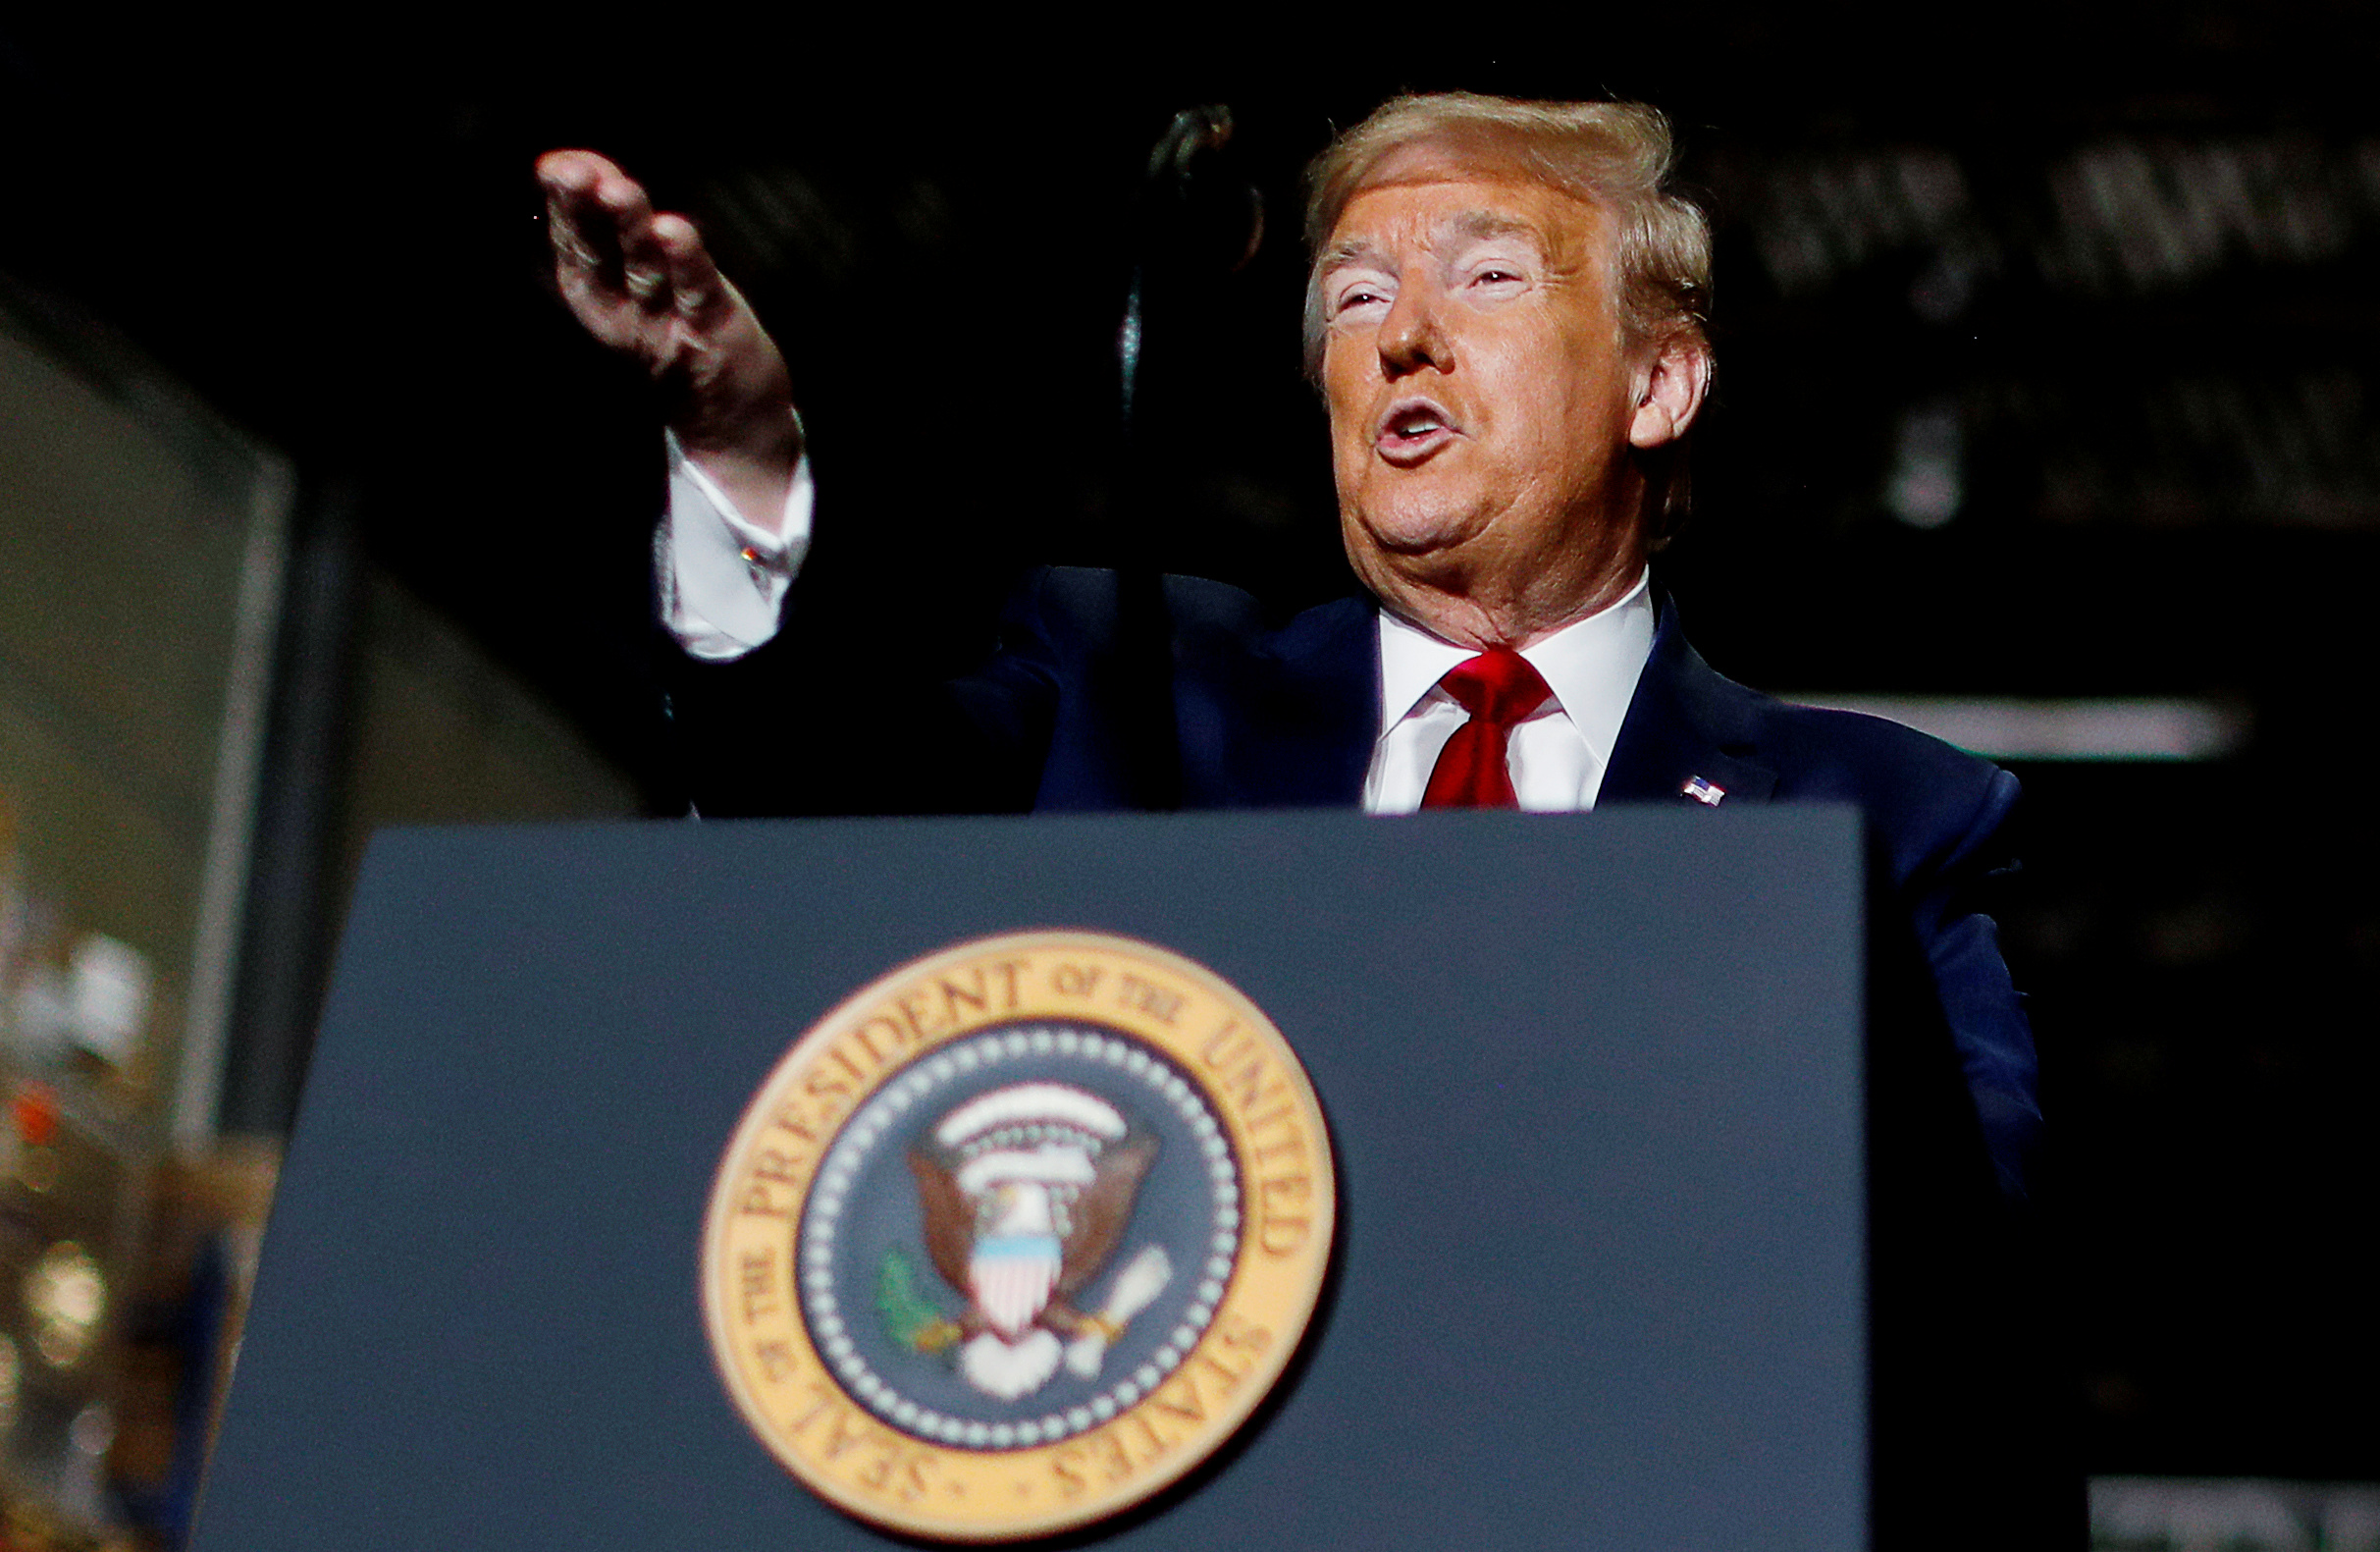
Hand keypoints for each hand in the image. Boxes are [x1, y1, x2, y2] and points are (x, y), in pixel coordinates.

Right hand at [537, 150, 799, 527]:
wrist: (729, 417)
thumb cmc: (679, 328)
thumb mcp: (634, 278)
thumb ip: (610, 226)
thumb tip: (582, 166)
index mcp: (597, 293)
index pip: (575, 237)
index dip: (566, 198)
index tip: (559, 164)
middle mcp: (623, 311)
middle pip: (600, 253)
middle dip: (586, 210)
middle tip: (579, 174)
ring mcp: (666, 323)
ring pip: (644, 269)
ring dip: (630, 228)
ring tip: (620, 192)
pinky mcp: (710, 331)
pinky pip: (695, 291)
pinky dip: (685, 262)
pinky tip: (674, 231)